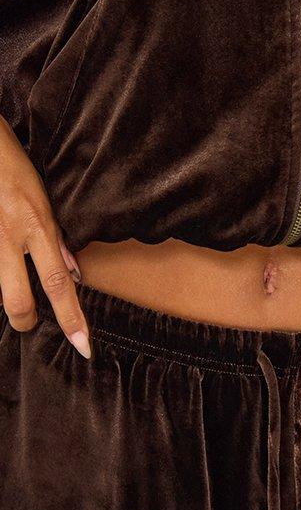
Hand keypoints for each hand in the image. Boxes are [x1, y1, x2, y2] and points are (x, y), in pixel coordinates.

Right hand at [0, 116, 89, 356]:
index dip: (72, 319)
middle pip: (18, 302)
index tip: (84, 346)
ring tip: (10, 276)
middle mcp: (9, 236)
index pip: (60, 285)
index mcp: (36, 227)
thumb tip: (73, 277)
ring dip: (4, 291)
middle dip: (25, 321)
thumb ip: (55, 240)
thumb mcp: (43, 199)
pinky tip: (1, 261)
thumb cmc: (9, 164)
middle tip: (29, 321)